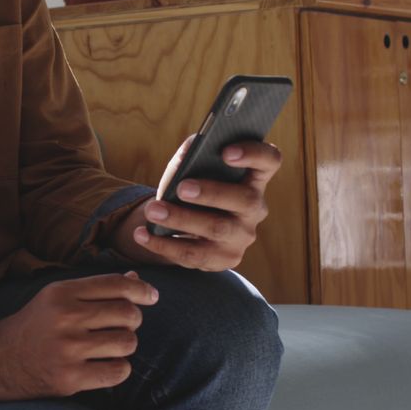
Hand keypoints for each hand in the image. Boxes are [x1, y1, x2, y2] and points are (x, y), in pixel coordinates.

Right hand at [0, 272, 158, 400]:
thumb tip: (137, 282)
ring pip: (127, 342)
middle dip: (132, 320)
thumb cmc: (36, 325)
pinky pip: (118, 371)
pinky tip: (105, 366)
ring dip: (125, 345)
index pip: (116, 285)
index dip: (142, 290)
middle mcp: (64, 317)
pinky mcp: (69, 378)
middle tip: (119, 326)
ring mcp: (67, 349)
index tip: (151, 296)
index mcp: (62, 292)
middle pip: (128, 314)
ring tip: (110, 347)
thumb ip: (97, 288)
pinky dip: (119, 369)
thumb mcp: (59, 297)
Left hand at [129, 139, 281, 270]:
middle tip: (182, 187)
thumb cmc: (191, 189)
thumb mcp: (190, 169)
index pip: (268, 161)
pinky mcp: (224, 260)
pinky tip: (142, 235)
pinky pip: (194, 255)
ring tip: (152, 211)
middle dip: (212, 193)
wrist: (184, 227)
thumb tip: (191, 149)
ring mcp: (242, 237)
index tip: (226, 151)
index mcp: (253, 179)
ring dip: (181, 219)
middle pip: (244, 200)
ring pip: (216, 229)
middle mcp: (254, 209)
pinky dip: (163, 244)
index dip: (254, 154)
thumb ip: (192, 155)